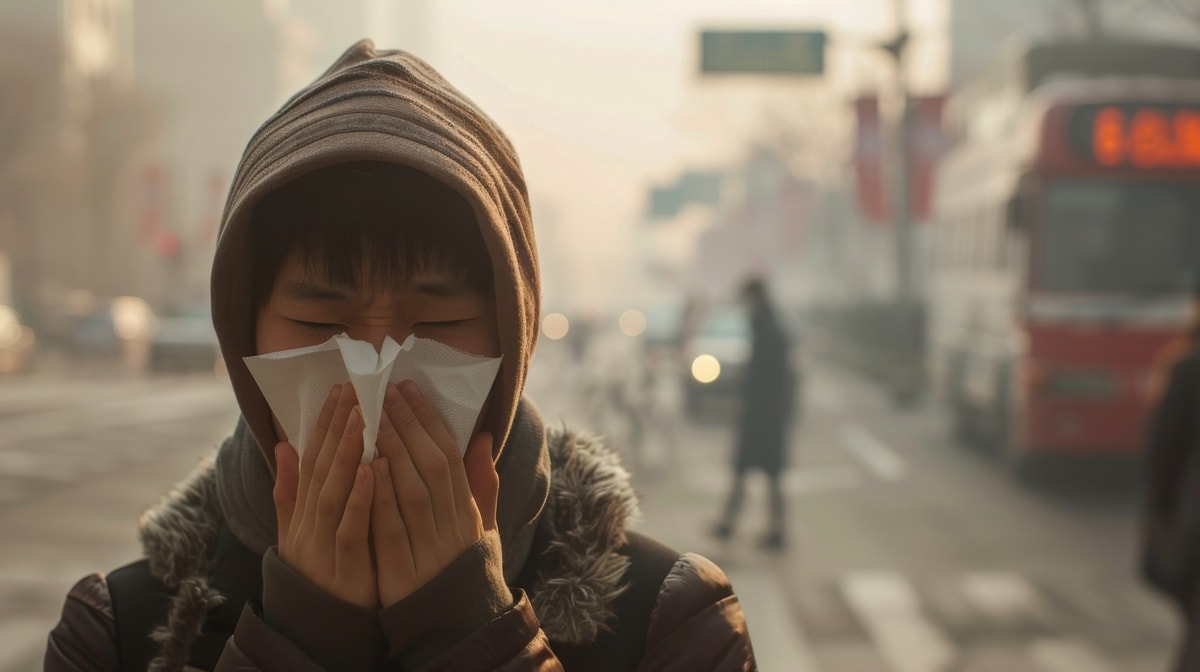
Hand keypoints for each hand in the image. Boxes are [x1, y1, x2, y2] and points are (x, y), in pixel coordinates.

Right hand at [273, 383, 377, 607]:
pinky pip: (349, 529)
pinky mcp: (341, 568)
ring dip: (345, 454)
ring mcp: (321, 546)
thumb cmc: (319, 570)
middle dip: (335, 428)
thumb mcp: (299, 530)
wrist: (319, 629)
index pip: (313, 458)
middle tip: (352, 390)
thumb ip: (291, 490)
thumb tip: (283, 445)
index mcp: (303, 510)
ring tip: (361, 418)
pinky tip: (371, 471)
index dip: (324, 423)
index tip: (340, 388)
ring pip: (332, 492)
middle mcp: (307, 523)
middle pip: (320, 468)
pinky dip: (359, 499)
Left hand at [370, 381, 499, 606]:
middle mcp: (454, 528)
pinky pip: (393, 530)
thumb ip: (482, 484)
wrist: (458, 631)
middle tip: (384, 392)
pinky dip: (382, 498)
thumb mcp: (482, 528)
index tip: (408, 389)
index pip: (451, 457)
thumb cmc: (465, 571)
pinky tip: (368, 469)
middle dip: (408, 426)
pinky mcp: (406, 575)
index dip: (429, 420)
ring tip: (373, 418)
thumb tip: (482, 437)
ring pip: (414, 492)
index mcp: (469, 513)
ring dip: (394, 453)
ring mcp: (432, 551)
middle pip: (433, 467)